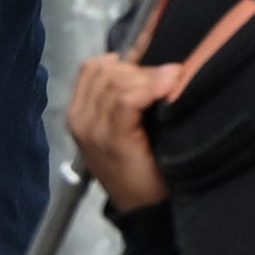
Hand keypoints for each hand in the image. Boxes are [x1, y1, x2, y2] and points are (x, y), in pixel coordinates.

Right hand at [68, 55, 181, 211]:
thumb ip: (132, 95)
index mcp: (81, 114)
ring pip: (117, 81)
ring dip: (150, 77)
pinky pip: (126, 99)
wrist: (148, 211)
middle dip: (140, 68)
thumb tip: (153, 57)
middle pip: (106, 70)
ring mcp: (93, 130)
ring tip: (173, 84)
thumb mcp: (131, 126)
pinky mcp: (111, 140)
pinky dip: (151, 88)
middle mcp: (80, 120)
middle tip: (169, 80)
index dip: (126, 52)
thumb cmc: (144, 167)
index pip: (94, 67)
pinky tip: (170, 87)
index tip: (154, 43)